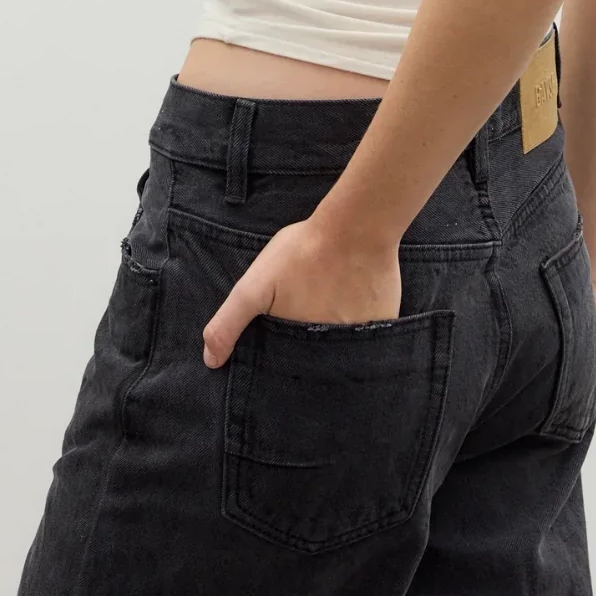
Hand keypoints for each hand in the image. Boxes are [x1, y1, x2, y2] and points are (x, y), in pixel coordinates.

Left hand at [202, 213, 402, 368]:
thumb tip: (211, 361)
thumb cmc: (303, 252)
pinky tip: (353, 300)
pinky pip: (370, 334)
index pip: (290, 368)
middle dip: (309, 349)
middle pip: (318, 361)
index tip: (281, 341)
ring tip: (329, 306)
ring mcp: (363, 339)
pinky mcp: (384, 323)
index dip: (283, 358)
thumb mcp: (255, 286)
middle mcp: (335, 352)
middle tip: (307, 314)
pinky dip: (360, 324)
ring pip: (343, 347)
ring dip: (335, 336)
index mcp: (302, 347)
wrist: (357, 227)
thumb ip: (229, 323)